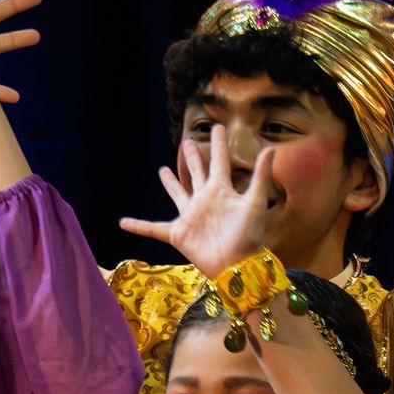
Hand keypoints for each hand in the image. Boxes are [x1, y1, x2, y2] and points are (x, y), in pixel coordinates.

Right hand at [120, 127, 277, 280]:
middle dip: (192, 159)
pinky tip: (123, 222)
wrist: (237, 266)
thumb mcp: (255, 202)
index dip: (218, 144)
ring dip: (171, 183)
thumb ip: (260, 176)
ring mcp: (191, 216)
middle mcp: (205, 200)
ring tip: (163, 171)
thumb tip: (270, 149)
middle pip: (196, 173)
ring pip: (178, 195)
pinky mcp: (179, 233)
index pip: (219, 161)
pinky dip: (139, 226)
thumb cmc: (248, 235)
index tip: (217, 127)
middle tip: (187, 143)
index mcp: (221, 190)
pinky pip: (154, 228)